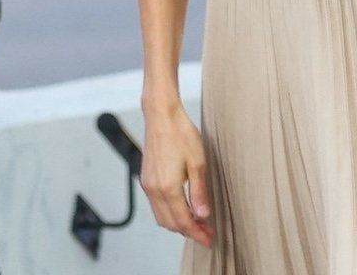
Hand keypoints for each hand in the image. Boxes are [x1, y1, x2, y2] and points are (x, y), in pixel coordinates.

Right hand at [140, 102, 213, 247]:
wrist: (161, 116)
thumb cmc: (180, 133)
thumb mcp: (198, 163)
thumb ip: (199, 192)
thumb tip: (203, 214)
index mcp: (168, 187)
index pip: (183, 221)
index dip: (197, 233)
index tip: (209, 239)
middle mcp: (154, 189)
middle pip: (170, 224)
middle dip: (189, 231)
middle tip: (207, 232)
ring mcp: (148, 185)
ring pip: (161, 217)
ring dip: (178, 223)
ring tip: (198, 222)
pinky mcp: (146, 179)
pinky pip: (156, 206)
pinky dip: (170, 213)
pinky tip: (183, 208)